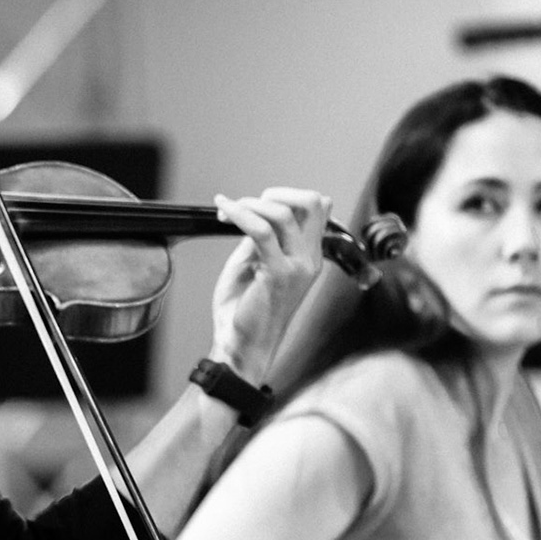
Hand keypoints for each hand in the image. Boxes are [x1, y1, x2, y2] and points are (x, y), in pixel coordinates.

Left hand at [209, 188, 330, 381]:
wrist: (240, 347)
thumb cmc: (244, 312)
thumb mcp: (254, 264)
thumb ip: (262, 237)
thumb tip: (255, 210)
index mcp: (308, 256)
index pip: (317, 207)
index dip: (286, 196)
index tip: (255, 206)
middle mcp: (310, 259)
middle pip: (311, 201)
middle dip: (276, 192)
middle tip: (247, 205)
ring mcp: (298, 267)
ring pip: (284, 212)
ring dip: (250, 203)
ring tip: (227, 210)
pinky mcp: (279, 274)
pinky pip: (261, 231)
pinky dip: (239, 214)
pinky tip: (224, 211)